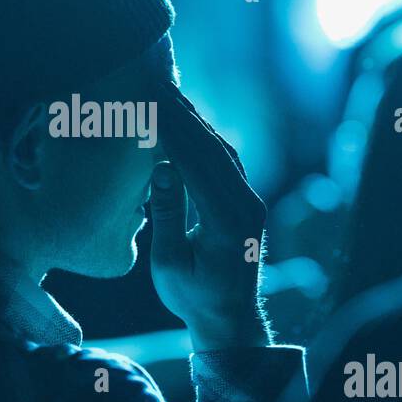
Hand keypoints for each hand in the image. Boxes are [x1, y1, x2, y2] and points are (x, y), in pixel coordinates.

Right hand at [148, 82, 269, 350]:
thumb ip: (167, 215)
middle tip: (156, 84)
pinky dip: (204, 139)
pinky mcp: (247, 201)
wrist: (230, 317)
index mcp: (227, 221)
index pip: (197, 163)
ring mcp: (250, 201)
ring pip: (222, 150)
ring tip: (168, 95)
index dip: (173, 130)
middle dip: (183, 114)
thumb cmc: (193, 297)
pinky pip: (225, 161)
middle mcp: (246, 205)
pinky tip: (186, 124)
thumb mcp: (169, 264)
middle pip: (213, 148)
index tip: (150, 102)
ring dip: (195, 122)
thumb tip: (162, 168)